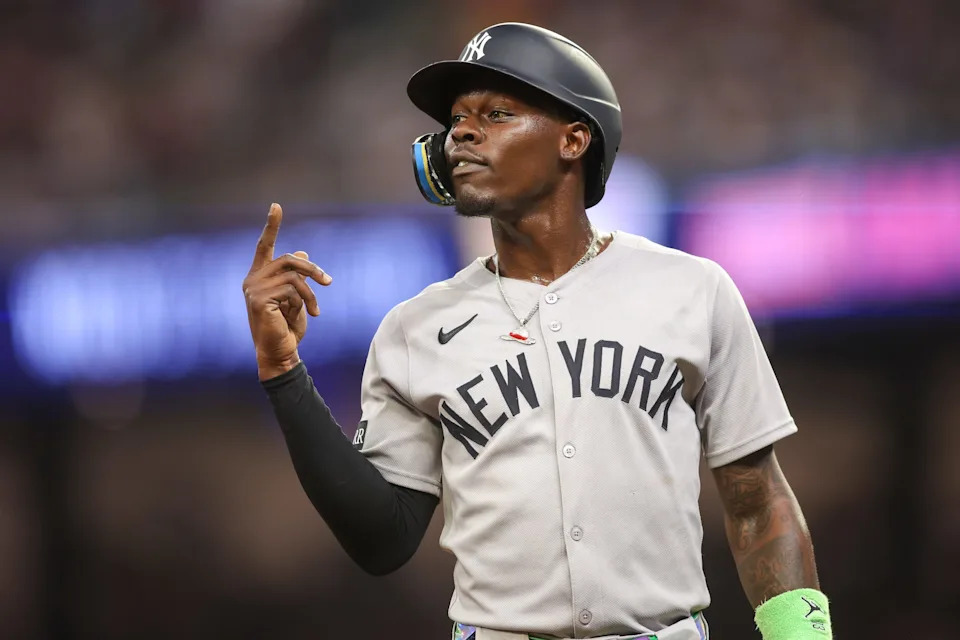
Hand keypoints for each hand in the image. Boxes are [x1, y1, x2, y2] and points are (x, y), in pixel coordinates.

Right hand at [242, 203, 331, 379]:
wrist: (280, 352)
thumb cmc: (287, 327)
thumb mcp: (296, 298)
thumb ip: (296, 276)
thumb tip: (301, 251)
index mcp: (259, 276)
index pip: (265, 246)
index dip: (271, 226)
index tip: (276, 206)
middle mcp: (252, 279)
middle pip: (288, 259)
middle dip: (311, 269)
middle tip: (328, 282)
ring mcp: (253, 288)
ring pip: (293, 276)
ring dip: (311, 292)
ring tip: (315, 310)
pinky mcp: (258, 299)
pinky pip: (291, 290)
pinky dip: (304, 302)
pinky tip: (306, 315)